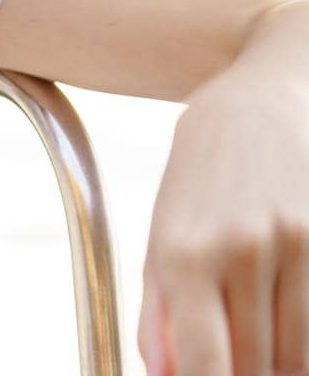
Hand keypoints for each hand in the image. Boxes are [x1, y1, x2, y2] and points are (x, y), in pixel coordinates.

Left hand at [139, 68, 308, 374]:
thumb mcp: (162, 235)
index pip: (204, 363)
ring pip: (298, 353)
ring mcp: (293, 245)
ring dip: (281, 368)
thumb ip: (159, 310)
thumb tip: (163, 375)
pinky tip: (288, 339)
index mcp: (182, 253)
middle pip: (256, 366)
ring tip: (263, 359)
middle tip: (234, 368)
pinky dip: (305, 343)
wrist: (260, 106)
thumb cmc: (199, 177)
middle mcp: (239, 251)